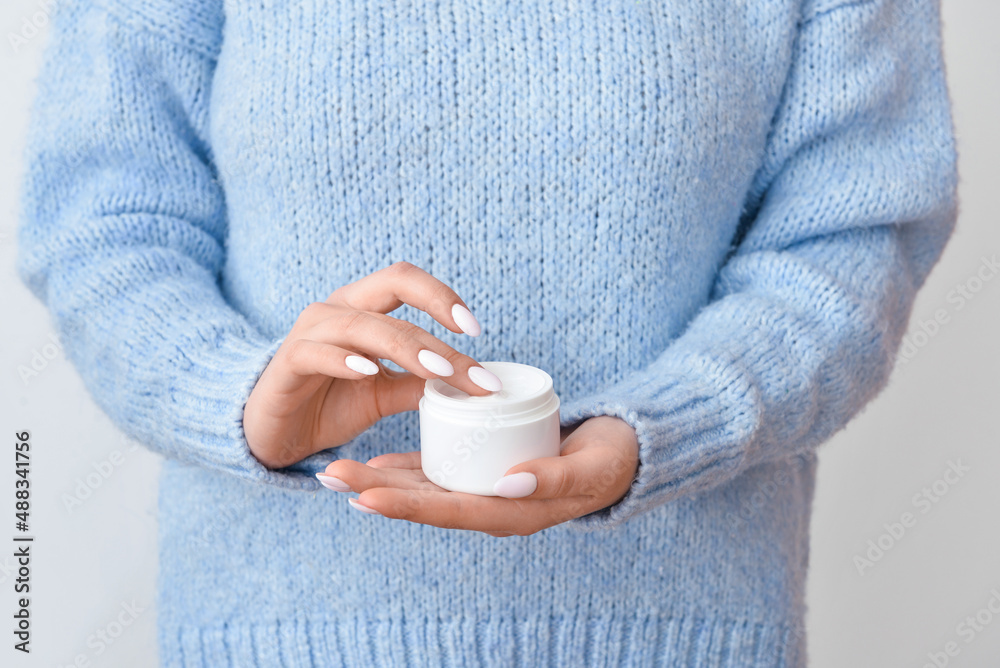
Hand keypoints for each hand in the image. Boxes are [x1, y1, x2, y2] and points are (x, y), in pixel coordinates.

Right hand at [244, 262, 502, 468]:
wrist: (276, 434)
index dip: (443, 296)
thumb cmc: (331, 404)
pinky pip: (316, 351)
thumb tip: (472, 384)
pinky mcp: (287, 362)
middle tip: (468, 361)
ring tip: (438, 370)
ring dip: (405, 346)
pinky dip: (344, 359)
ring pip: (362, 323)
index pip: (407, 281)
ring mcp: (310, 333)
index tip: (477, 330)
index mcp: (365, 308)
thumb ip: (422, 384)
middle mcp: (338, 310)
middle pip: (391, 286)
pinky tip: (370, 372)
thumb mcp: (386, 395)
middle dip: (436, 320)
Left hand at [317, 416, 640, 535]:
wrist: (626, 453)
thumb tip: (508, 483)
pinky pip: (443, 472)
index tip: (364, 494)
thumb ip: (554, 477)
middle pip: (425, 502)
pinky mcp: (487, 470)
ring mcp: (487, 490)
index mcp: (512, 513)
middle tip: (330, 475)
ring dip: (382, 481)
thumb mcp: (591, 469)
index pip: (449, 511)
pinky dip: (410, 468)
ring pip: (426, 489)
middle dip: (377, 490)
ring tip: (338, 470)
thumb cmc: (611, 462)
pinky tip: (380, 461)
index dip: (406, 504)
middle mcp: (492, 506)